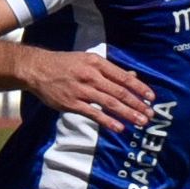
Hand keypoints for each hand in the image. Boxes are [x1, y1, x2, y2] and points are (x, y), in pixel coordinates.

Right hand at [18, 49, 155, 132]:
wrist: (37, 70)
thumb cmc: (65, 64)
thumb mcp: (88, 60)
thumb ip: (110, 70)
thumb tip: (132, 75)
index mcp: (97, 64)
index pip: (123, 77)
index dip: (139, 87)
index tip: (151, 97)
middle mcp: (91, 76)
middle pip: (120, 92)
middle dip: (137, 104)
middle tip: (150, 114)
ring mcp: (82, 91)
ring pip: (110, 103)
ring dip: (127, 113)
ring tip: (140, 122)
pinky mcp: (72, 104)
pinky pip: (94, 114)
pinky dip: (108, 122)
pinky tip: (120, 128)